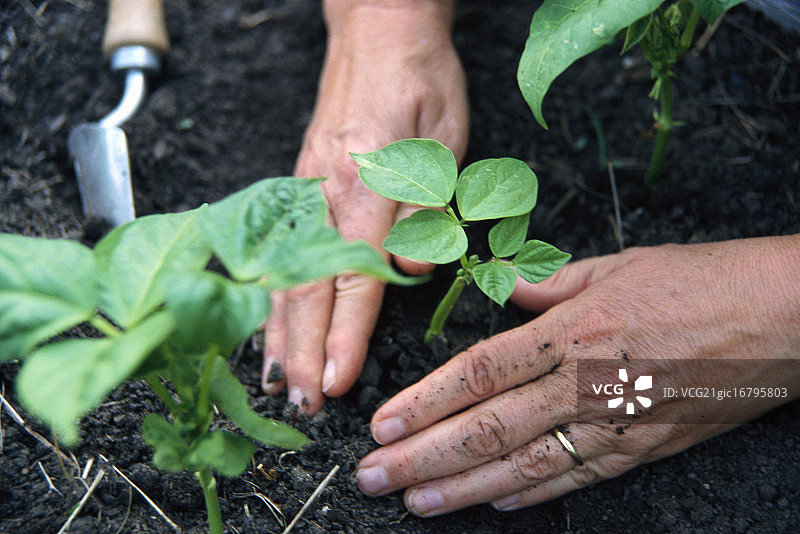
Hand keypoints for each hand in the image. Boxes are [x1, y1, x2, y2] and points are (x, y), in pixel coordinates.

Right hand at [262, 0, 468, 413]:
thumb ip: (425, 211)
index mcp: (365, 183)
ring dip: (276, 333)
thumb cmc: (420, 80)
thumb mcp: (446, 140)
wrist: (378, 31)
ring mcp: (301, 188)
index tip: (334, 382)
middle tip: (299, 405)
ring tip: (273, 383)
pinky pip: (276, 251)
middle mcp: (322, 190)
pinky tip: (266, 325)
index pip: (353, 279)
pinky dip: (268, 295)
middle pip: (304, 286)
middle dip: (300, 351)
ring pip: (281, 273)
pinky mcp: (295, 184)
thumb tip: (407, 275)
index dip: (343, 336)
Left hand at [356, 235, 799, 515]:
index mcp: (571, 330)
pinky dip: (531, 495)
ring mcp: (613, 423)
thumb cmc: (698, 282)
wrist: (780, 318)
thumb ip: (551, 284)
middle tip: (374, 477)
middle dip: (424, 457)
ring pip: (523, 466)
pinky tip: (492, 505)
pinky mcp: (644, 450)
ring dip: (463, 488)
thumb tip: (505, 289)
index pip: (479, 372)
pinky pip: (577, 477)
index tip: (383, 424)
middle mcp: (583, 382)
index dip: (425, 402)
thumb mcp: (618, 266)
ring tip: (416, 502)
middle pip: (487, 427)